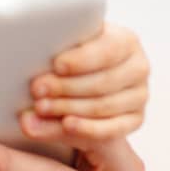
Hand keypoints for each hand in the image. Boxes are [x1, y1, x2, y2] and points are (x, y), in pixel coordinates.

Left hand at [27, 22, 148, 141]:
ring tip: (41, 108)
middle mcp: (138, 67)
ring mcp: (140, 95)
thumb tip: (29, 99)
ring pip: (104, 105)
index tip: (56, 65)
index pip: (107, 50)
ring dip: (69, 108)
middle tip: (37, 90)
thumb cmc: (72, 56)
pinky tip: (66, 125)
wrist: (87, 77)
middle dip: (66, 87)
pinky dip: (87, 128)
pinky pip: (113, 129)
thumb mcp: (64, 53)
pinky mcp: (135, 119)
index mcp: (125, 41)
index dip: (81, 60)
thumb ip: (49, 67)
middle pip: (102, 81)